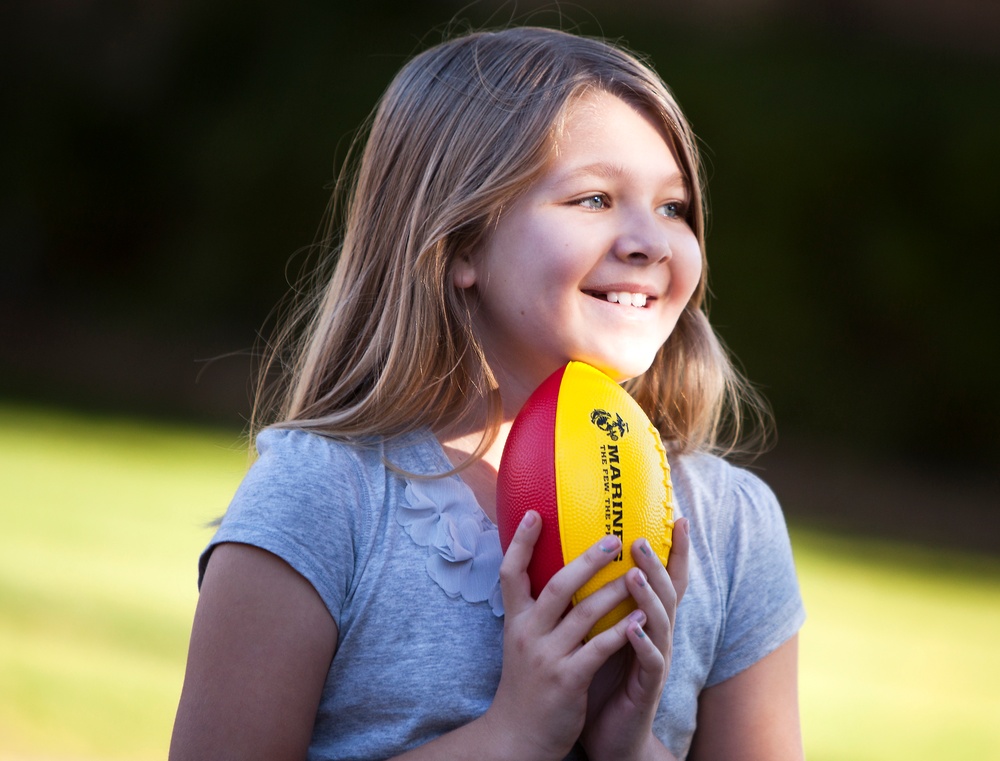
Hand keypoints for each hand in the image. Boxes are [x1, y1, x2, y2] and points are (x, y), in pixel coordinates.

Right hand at [483, 510, 636, 760]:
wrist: (518, 736)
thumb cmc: (527, 685)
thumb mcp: (521, 644)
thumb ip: (536, 613)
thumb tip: (555, 579)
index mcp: (516, 621)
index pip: (510, 573)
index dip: (521, 543)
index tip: (535, 513)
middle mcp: (528, 633)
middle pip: (557, 585)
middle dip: (587, 559)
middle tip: (614, 538)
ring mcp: (547, 656)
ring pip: (585, 614)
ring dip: (614, 590)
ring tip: (637, 573)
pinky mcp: (568, 679)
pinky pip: (600, 647)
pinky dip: (621, 629)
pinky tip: (641, 614)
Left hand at [580, 517, 690, 760]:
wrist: (609, 735)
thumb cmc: (600, 677)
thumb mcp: (595, 633)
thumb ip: (591, 599)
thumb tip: (567, 557)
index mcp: (642, 618)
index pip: (663, 578)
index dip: (674, 550)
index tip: (677, 516)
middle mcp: (654, 634)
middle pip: (664, 592)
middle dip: (655, 564)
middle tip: (640, 538)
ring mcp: (654, 660)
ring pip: (660, 622)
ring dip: (648, 597)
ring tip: (633, 575)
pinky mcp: (647, 688)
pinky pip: (649, 663)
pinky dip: (643, 644)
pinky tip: (633, 629)